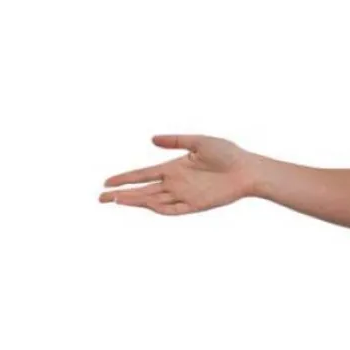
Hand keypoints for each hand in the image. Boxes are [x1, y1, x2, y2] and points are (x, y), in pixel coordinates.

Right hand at [99, 134, 255, 215]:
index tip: (107, 182)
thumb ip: (176, 140)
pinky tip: (146, 205)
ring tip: (116, 201)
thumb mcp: (199, 141)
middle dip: (122, 194)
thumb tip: (151, 139)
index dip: (125, 179)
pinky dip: (159, 209)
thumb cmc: (228, 153)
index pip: (143, 175)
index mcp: (174, 168)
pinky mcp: (196, 205)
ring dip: (135, 202)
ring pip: (153, 201)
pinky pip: (174, 210)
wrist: (248, 169)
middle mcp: (176, 183)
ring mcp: (185, 195)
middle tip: (101, 198)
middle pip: (143, 191)